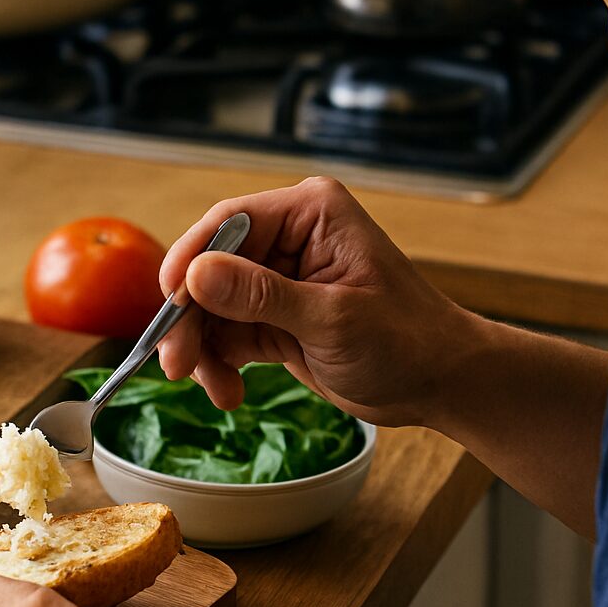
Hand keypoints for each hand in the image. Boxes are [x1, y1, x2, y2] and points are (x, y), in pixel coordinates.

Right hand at [157, 176, 476, 428]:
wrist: (440, 382)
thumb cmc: (407, 340)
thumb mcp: (332, 318)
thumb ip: (261, 295)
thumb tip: (196, 274)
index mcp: (310, 213)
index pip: (228, 222)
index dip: (189, 260)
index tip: (167, 303)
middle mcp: (291, 236)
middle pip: (211, 266)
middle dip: (190, 317)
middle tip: (175, 364)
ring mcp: (280, 278)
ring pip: (211, 305)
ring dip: (202, 347)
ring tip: (213, 388)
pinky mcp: (275, 316)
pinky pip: (227, 334)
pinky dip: (218, 363)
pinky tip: (229, 393)